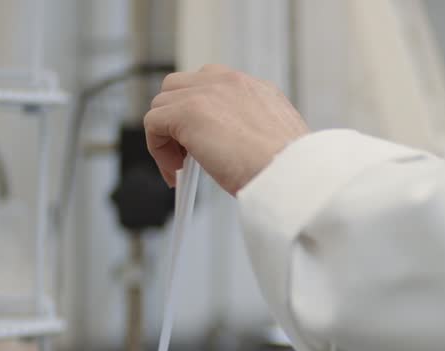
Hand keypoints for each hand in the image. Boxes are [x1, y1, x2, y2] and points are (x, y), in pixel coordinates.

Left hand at [144, 64, 309, 194]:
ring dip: (166, 137)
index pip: (210, 87)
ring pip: (162, 104)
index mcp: (254, 88)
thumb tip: (225, 146)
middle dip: (177, 120)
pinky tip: (176, 172)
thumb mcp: (273, 140)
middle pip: (179, 87)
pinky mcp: (187, 111)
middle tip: (186, 155)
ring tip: (181, 167)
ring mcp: (206, 92)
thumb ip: (249, 130)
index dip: (199, 116)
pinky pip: (153, 124)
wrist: (291, 174)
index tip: (203, 143)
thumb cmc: (289, 169)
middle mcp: (229, 81)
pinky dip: (158, 150)